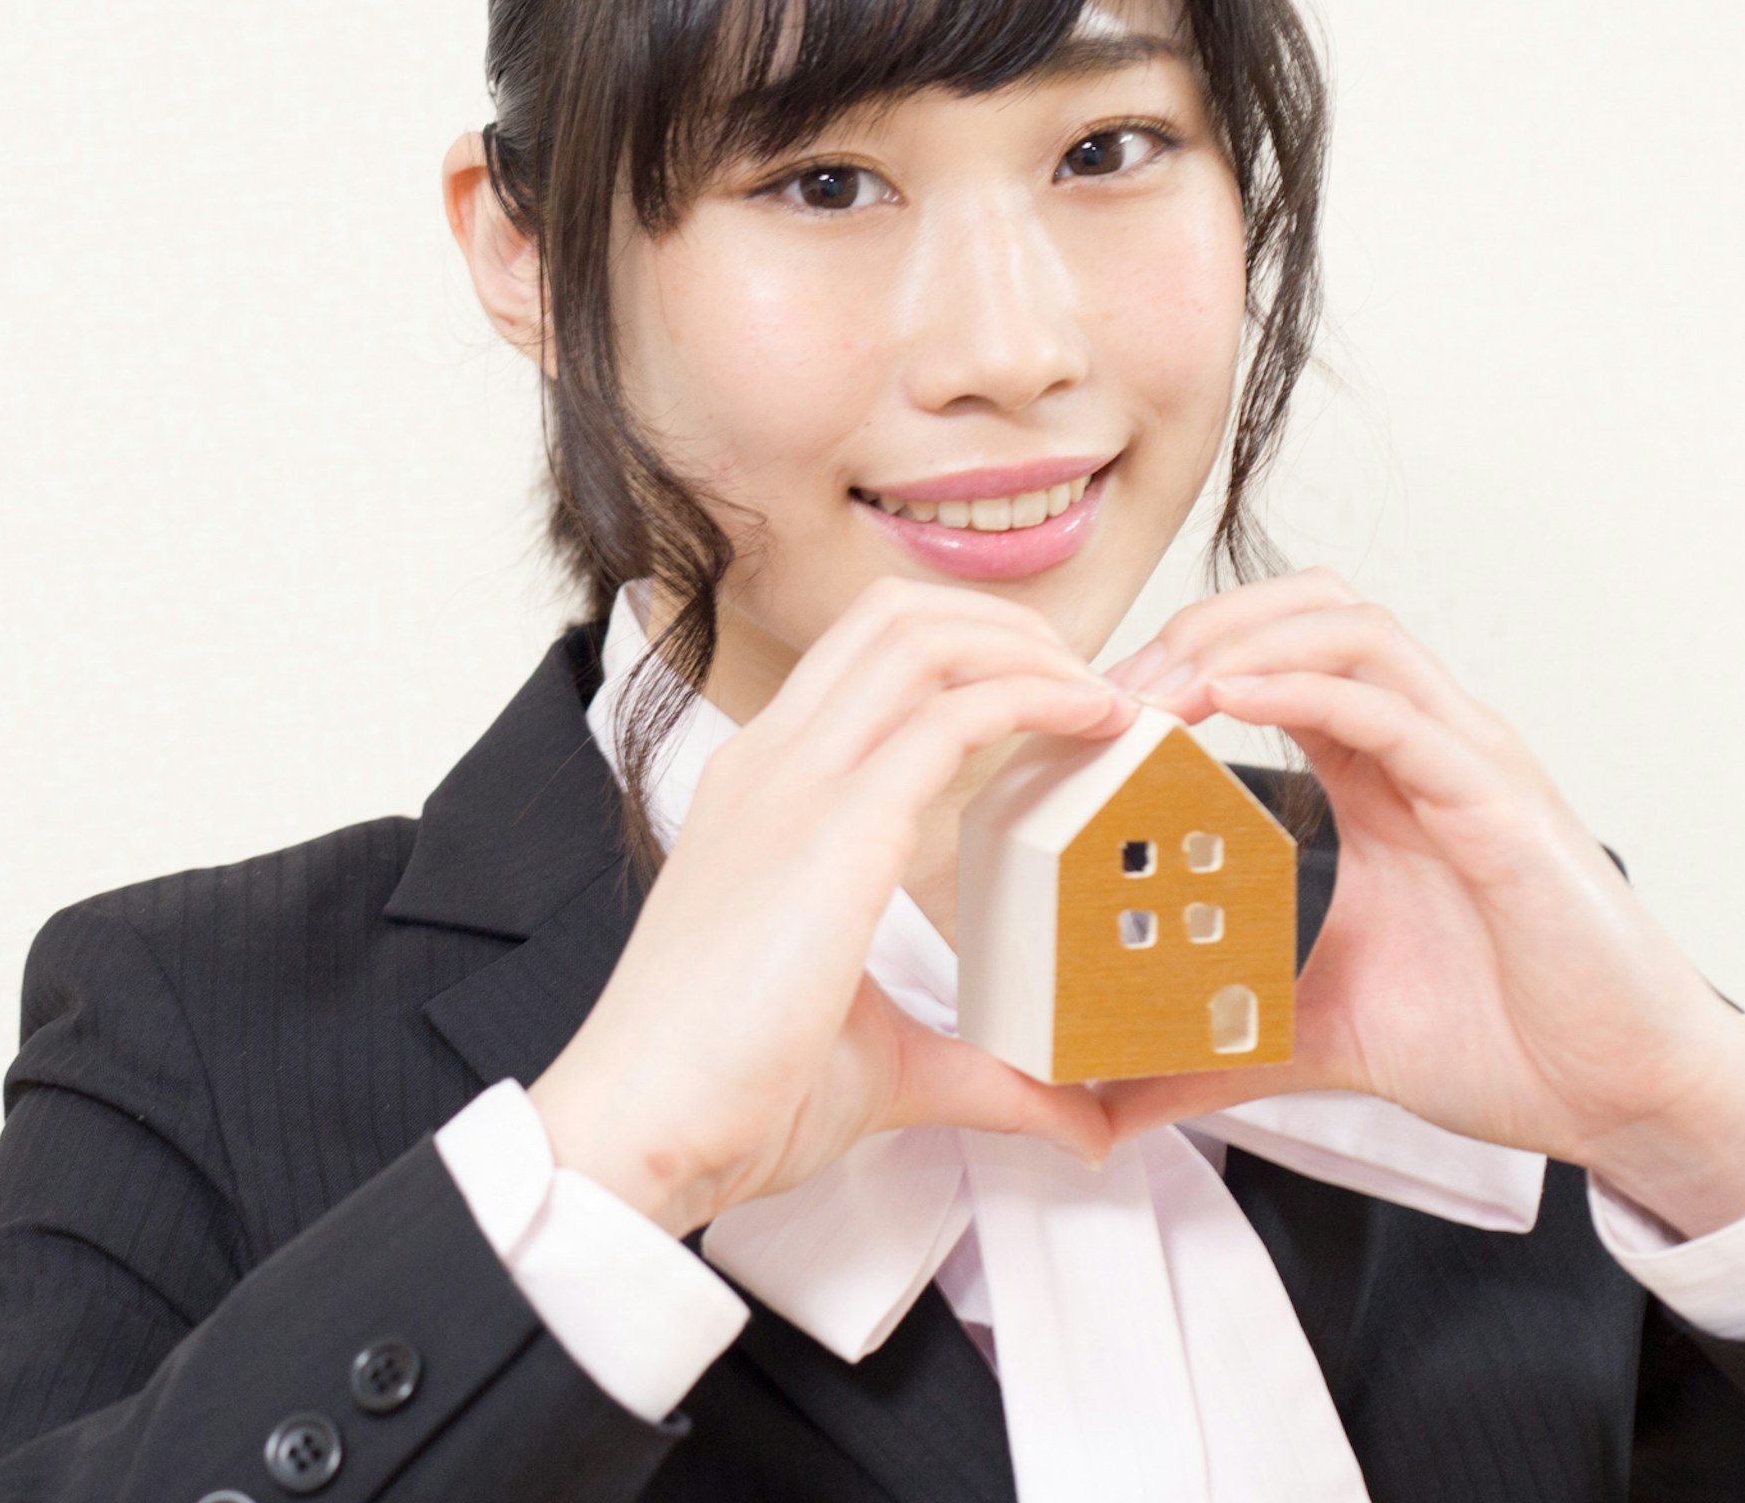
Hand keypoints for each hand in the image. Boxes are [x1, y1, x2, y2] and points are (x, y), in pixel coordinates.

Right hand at [528, 579, 1131, 1238]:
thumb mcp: (879, 1054)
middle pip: (894, 617)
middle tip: (1090, 686)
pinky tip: (1092, 725)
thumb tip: (1075, 1120)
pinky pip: (951, 713)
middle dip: (1009, 626)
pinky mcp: (834, 827)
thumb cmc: (730, 1094)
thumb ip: (980, 1071)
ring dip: (1029, 649)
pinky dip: (1036, 698)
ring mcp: (794, 783)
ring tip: (1101, 699)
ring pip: (921, 636)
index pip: (866, 661)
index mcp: (763, 793)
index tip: (1057, 702)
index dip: (970, 653)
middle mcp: (771, 763)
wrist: (643, 1127)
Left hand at [1093, 572, 1744, 1238]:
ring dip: (1242, 639)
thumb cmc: (1504, 1040)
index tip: (1088, 719)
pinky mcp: (1502, 807)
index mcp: (1379, 778)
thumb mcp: (1319, 1033)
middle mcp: (1426, 747)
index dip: (1178, 664)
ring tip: (1156, 687)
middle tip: (1108, 692)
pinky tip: (1234, 700)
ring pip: (1353, 630)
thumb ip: (1214, 1051)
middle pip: (1308, 610)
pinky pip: (1399, 711)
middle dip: (1199, 627)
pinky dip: (1310, 689)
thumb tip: (1104, 1107)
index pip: (1274, 661)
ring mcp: (1469, 764)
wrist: (1623, 1098)